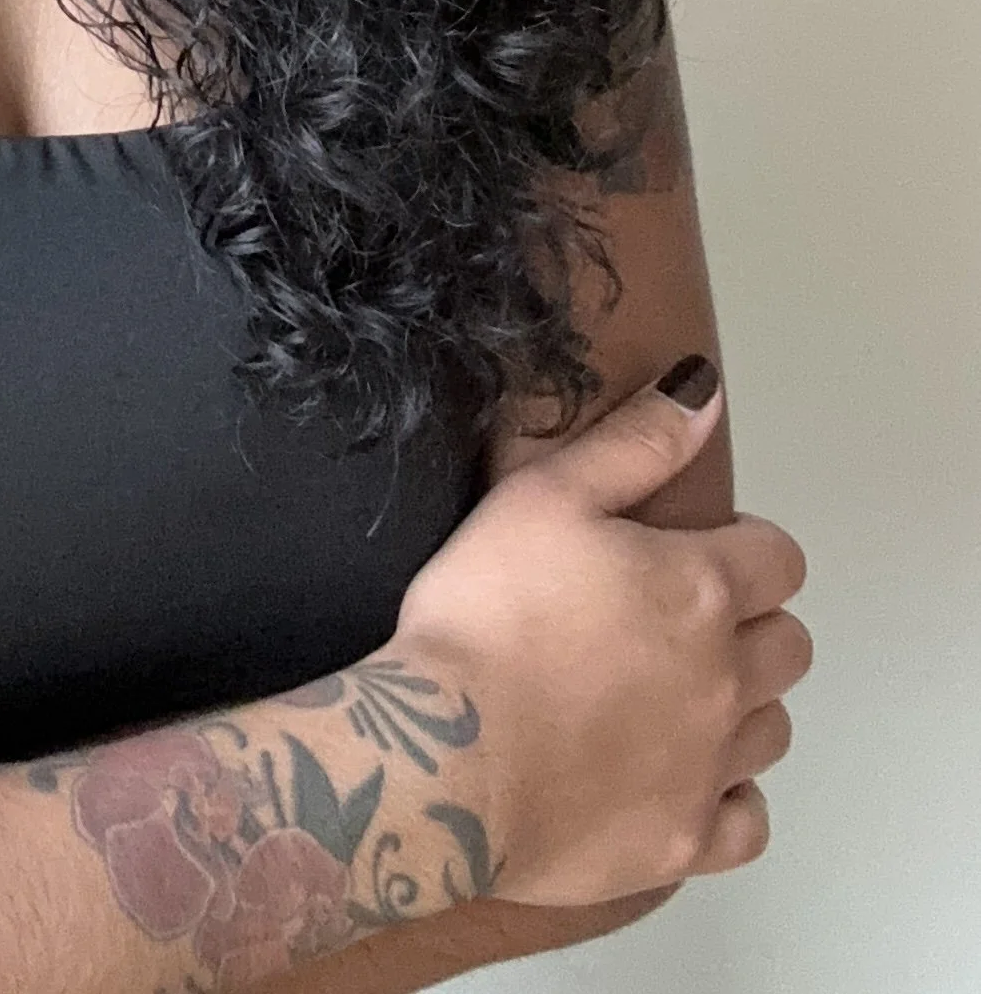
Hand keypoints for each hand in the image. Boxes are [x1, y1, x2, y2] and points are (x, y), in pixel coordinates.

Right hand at [394, 359, 809, 905]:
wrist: (443, 758)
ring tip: (673, 692)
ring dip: (740, 703)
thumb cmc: (485, 615)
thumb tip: (705, 391)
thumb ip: (635, 441)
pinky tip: (680, 775)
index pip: (778, 558)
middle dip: (750, 622)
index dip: (741, 546)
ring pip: (773, 728)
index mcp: (702, 587)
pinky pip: (746, 819)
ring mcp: (709, 767)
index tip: (687, 550)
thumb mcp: (545, 495)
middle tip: (677, 618)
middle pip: (789, 644)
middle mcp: (726, 678)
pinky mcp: (683, 841)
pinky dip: (726, 795)